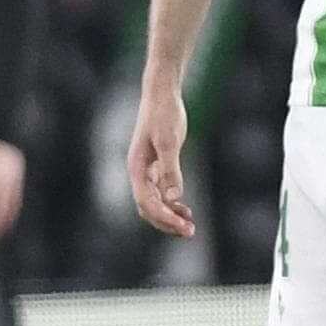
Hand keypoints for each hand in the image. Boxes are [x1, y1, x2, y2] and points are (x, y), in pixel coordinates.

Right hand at [129, 84, 197, 237]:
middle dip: (166, 222)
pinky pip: (160, 193)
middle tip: (190, 232)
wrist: (161, 94)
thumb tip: (173, 198)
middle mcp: (138, 173)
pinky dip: (171, 204)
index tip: (183, 226)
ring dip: (170, 216)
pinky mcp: (155, 167)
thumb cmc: (163, 114)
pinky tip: (185, 209)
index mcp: (136, 168)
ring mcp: (146, 171)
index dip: (164, 217)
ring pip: (154, 203)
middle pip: (148, 208)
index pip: (146, 202)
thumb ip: (170, 170)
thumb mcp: (169, 141)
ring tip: (189, 226)